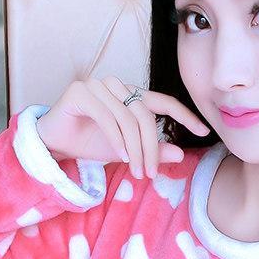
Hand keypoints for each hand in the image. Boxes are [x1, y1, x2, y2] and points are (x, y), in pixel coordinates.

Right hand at [36, 76, 210, 179]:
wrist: (54, 143)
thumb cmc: (89, 144)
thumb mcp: (126, 152)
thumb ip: (152, 151)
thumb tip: (180, 154)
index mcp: (132, 95)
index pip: (164, 103)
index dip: (185, 116)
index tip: (204, 132)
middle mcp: (118, 85)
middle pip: (146, 115)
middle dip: (151, 148)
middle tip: (150, 174)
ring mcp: (98, 84)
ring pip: (128, 118)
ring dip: (135, 148)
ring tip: (136, 171)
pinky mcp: (81, 91)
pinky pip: (108, 117)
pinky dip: (117, 139)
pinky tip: (121, 157)